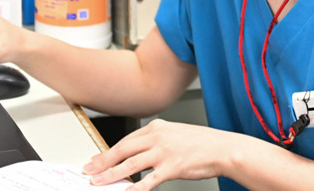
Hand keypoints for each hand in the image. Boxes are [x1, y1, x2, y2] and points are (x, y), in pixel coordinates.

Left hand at [83, 120, 239, 188]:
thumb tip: (134, 155)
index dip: (108, 151)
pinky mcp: (173, 167)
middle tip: (89, 171)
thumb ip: (155, 142)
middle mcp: (159, 137)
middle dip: (102, 162)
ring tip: (98, 183)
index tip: (96, 160)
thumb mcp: (176, 134)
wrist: (224, 148)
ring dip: (111, 175)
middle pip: (123, 149)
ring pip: (130, 164)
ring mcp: (165, 152)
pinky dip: (135, 188)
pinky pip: (149, 180)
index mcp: (158, 127)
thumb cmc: (203, 143)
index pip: (126, 140)